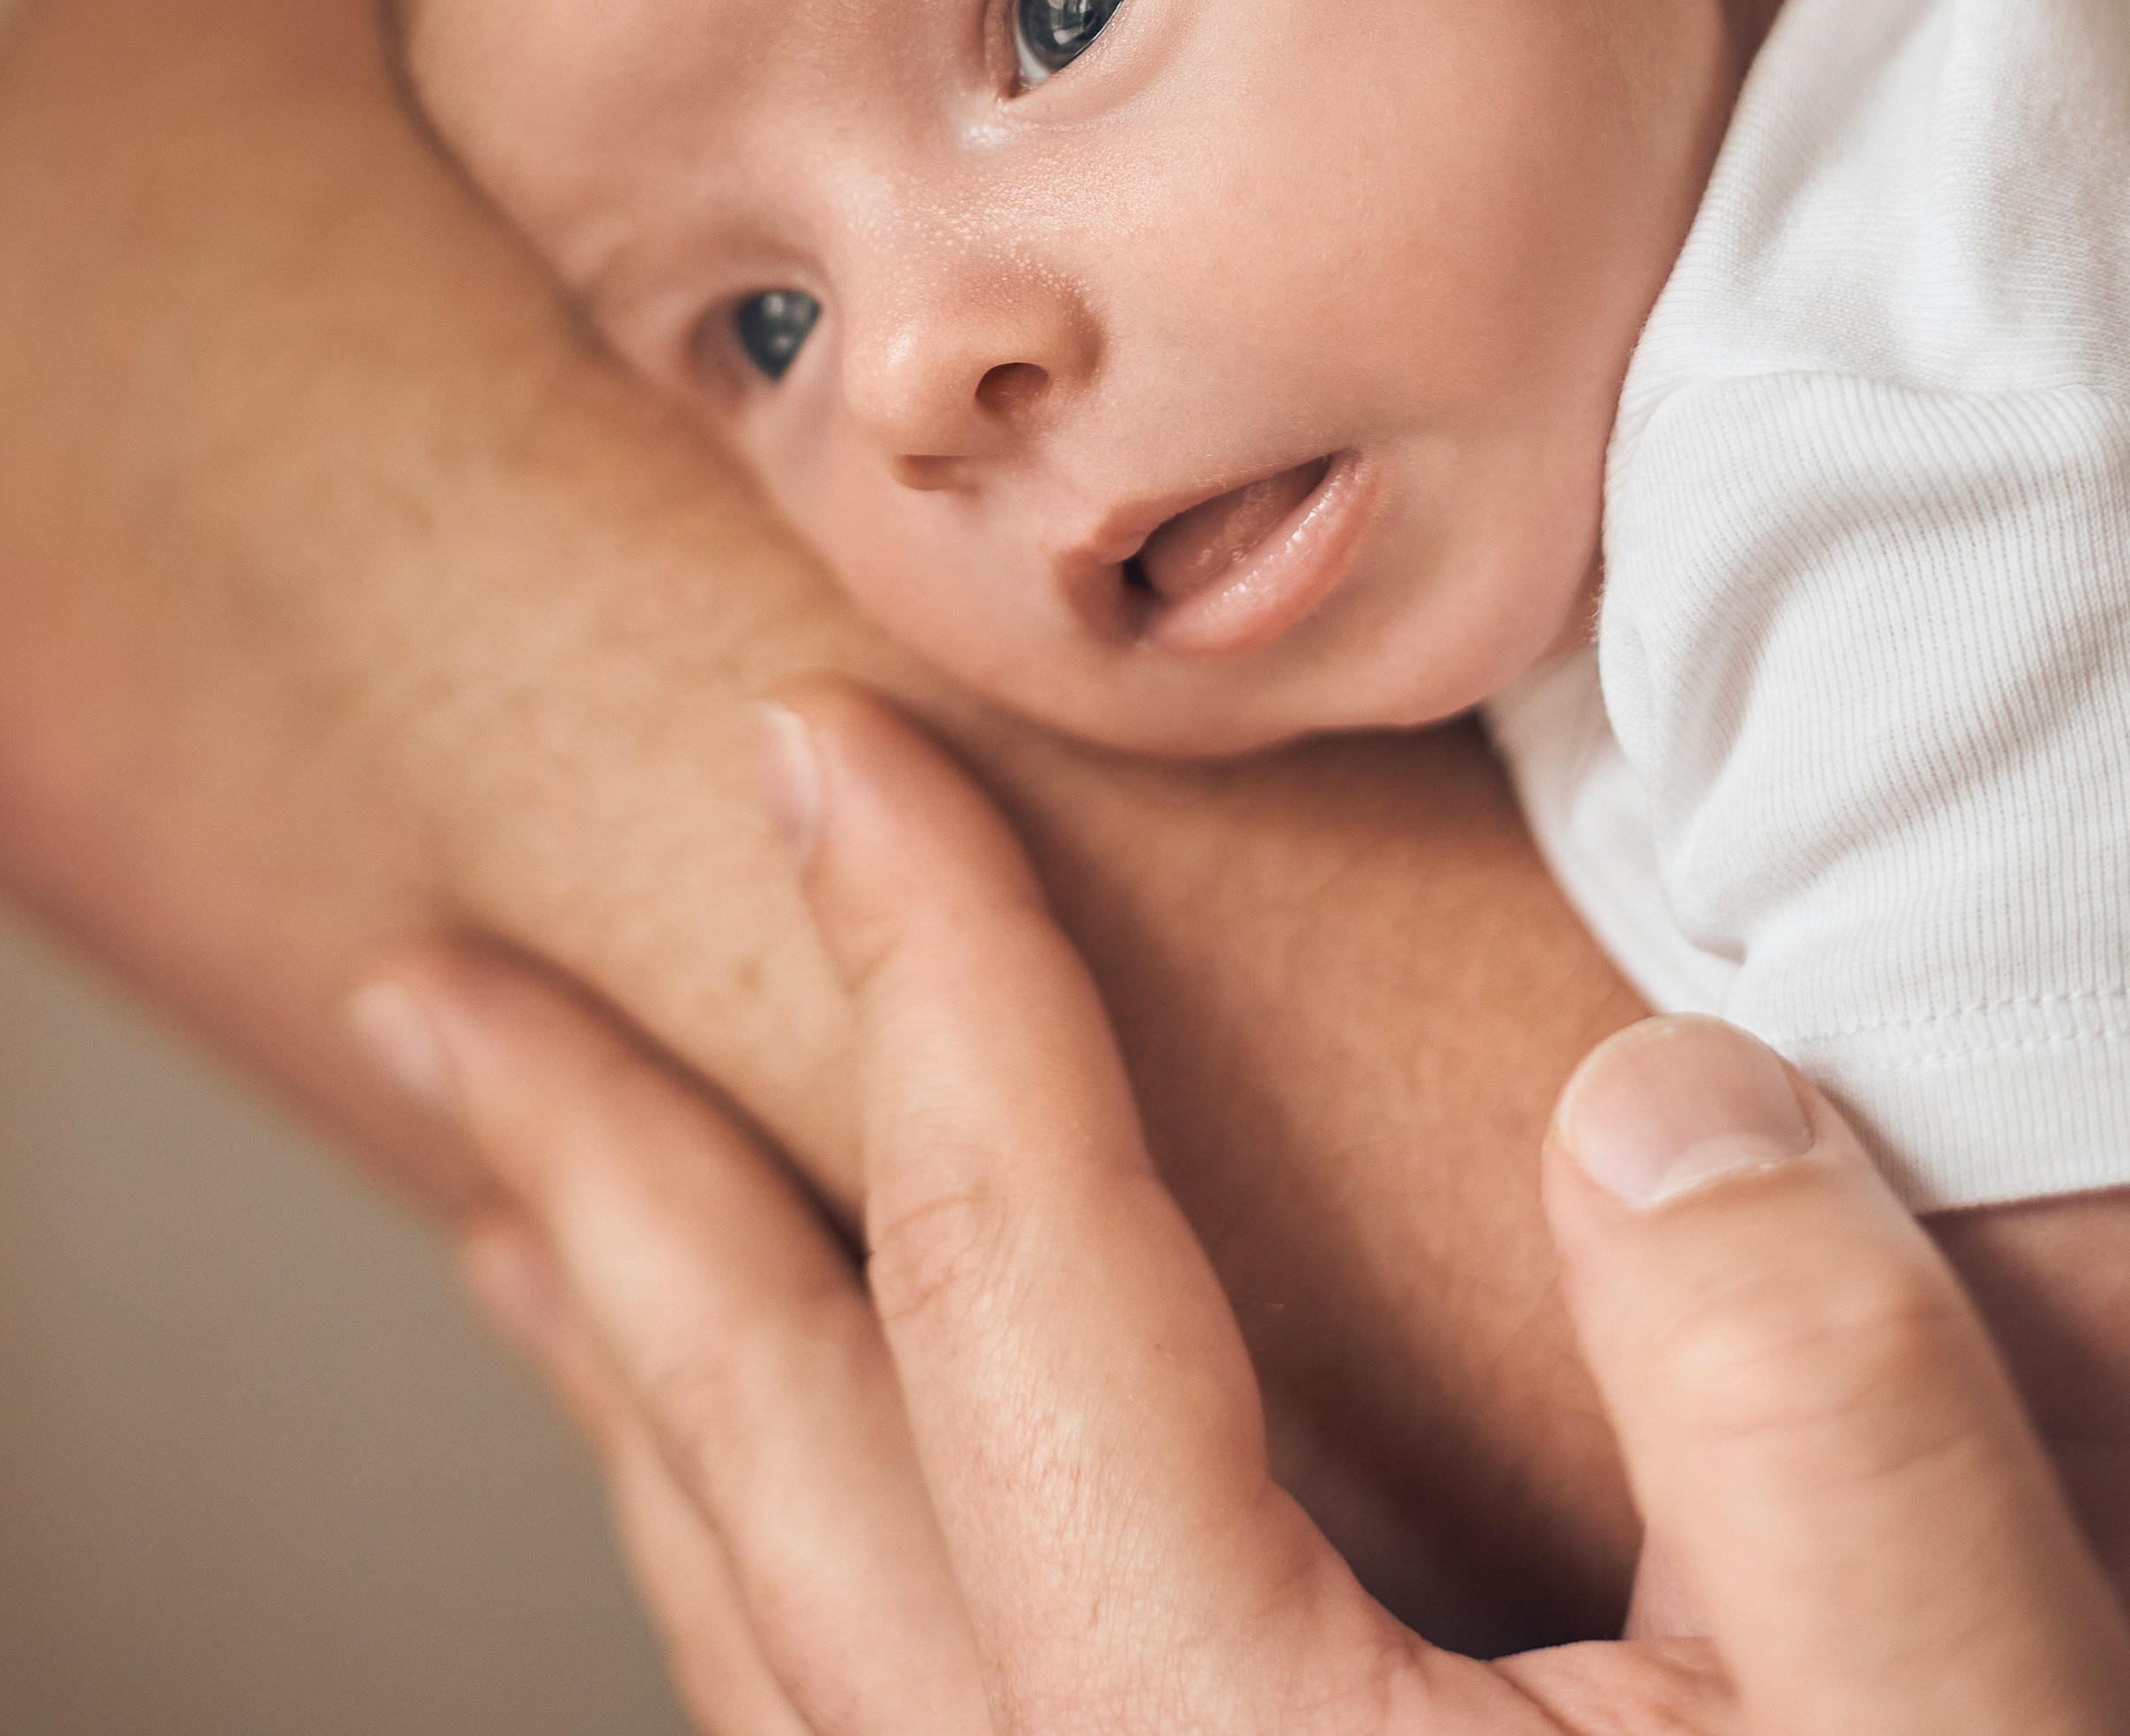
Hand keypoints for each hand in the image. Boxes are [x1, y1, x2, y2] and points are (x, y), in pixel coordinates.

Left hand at [351, 686, 2129, 1732]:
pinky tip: (740, 1509)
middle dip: (597, 1180)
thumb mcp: (1950, 1715)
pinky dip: (733, 1562)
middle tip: (436, 998)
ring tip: (519, 1217)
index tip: (820, 749)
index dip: (918, 964)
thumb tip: (1657, 1105)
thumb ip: (1809, 1408)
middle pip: (759, 1452)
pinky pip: (826, 1724)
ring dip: (626, 1378)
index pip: (1010, 1268)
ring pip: (749, 1618)